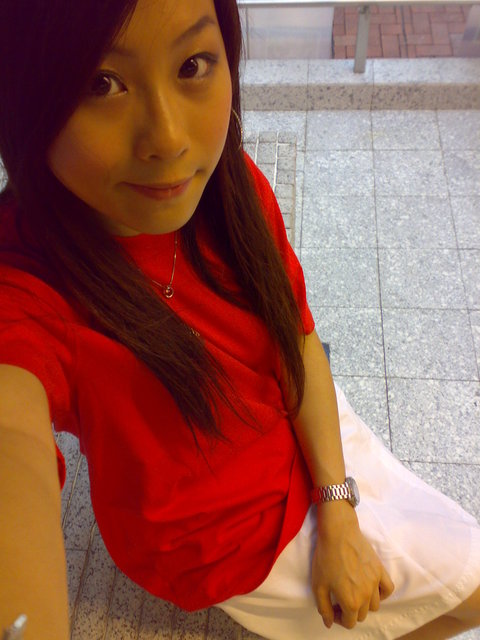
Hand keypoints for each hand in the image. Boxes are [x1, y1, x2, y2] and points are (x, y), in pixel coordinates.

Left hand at [312, 501, 393, 629]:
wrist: (338, 533)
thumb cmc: (326, 558)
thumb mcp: (318, 585)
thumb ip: (324, 608)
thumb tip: (329, 623)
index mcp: (350, 602)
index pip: (349, 623)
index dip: (339, 618)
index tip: (333, 608)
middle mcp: (366, 596)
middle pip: (362, 615)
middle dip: (350, 611)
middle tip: (339, 599)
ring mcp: (375, 583)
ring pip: (375, 605)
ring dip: (364, 604)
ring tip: (353, 592)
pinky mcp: (380, 570)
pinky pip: (388, 589)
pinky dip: (382, 593)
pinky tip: (372, 589)